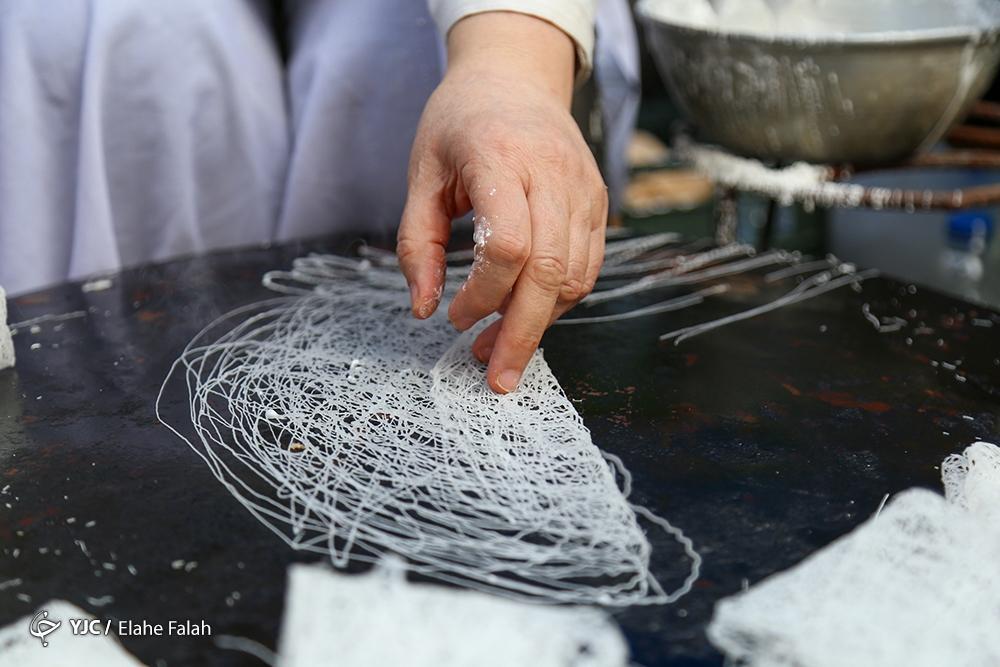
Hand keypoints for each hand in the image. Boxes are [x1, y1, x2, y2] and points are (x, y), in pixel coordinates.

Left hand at [397, 12, 607, 393]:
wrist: (516, 78)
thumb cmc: (460, 123)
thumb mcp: (421, 173)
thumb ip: (419, 243)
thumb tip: (424, 309)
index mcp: (500, 159)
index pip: (508, 245)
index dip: (482, 295)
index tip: (454, 318)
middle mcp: (553, 174)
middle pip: (549, 271)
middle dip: (522, 334)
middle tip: (496, 378)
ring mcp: (584, 189)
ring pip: (574, 276)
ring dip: (541, 323)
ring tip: (501, 350)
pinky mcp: (598, 203)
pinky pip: (588, 267)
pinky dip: (559, 301)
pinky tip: (528, 315)